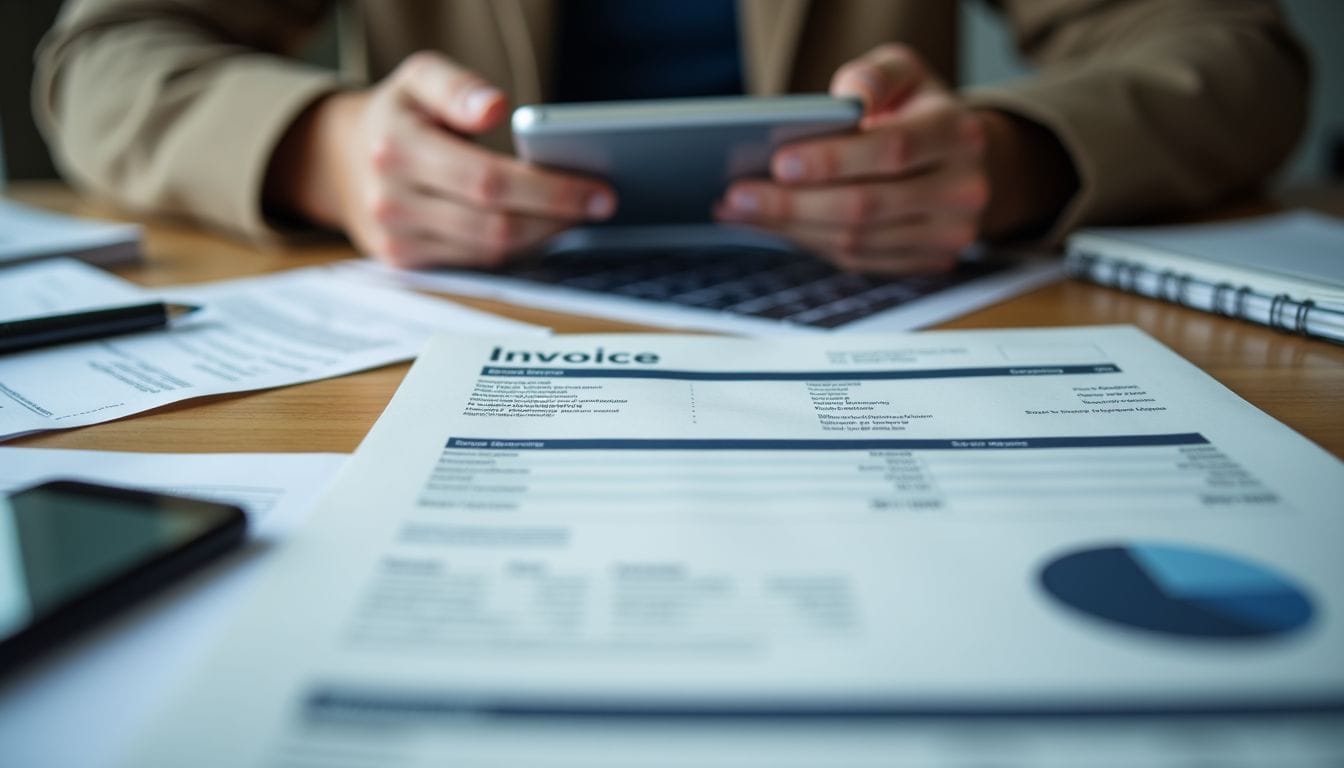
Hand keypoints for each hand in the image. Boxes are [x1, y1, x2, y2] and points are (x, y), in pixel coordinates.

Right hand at [266, 52, 615, 267]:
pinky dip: (514, 249)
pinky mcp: (403, 262)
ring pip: (490, 252)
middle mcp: (391, 198)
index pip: (489, 180)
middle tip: (599, 205)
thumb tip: (496, 106)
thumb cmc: (400, 114)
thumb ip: (458, 86)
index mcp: (397, 145)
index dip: (549, 191)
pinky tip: (539, 229)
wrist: (341, 158)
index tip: (597, 191)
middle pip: (495, 225)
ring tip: (575, 215)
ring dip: (542, 236)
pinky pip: (475, 264)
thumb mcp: (421, 78)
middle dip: (556, 218)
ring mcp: (395, 238)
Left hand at [715, 44, 987, 274]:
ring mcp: (951, 233)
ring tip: (741, 212)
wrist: (966, 158)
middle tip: (737, 196)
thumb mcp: (905, 72)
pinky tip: (773, 226)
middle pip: (866, 206)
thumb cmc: (918, 109)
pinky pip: (860, 261)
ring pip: (858, 242)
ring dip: (792, 229)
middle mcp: (964, 189)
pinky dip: (810, 245)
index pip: (891, 151)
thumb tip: (850, 99)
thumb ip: (877, 75)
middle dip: (793, 204)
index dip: (832, 161)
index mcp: (959, 134)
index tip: (778, 163)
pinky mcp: (931, 261)